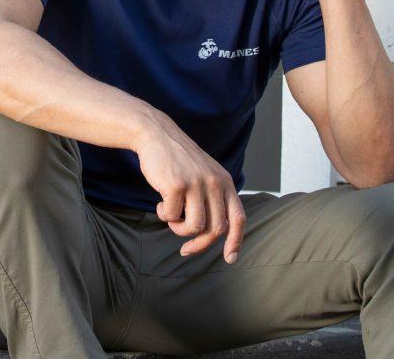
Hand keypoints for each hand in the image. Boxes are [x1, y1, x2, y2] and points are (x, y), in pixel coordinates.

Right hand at [135, 116, 245, 262]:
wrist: (156, 134)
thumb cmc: (178, 160)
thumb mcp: (205, 174)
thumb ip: (213, 198)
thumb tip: (213, 234)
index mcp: (225, 182)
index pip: (238, 218)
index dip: (236, 242)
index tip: (229, 259)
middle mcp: (215, 183)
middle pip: (216, 229)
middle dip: (200, 244)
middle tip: (185, 249)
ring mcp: (196, 184)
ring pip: (194, 227)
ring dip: (179, 229)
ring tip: (170, 217)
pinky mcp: (176, 185)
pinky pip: (171, 216)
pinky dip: (163, 215)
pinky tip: (159, 204)